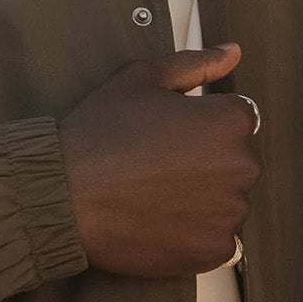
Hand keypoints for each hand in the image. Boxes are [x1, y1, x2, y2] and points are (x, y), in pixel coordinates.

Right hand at [60, 44, 260, 277]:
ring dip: (202, 200)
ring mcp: (229, 212)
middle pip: (235, 162)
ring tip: (155, 196)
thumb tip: (234, 52)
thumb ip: (196, 64)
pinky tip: (159, 222)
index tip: (169, 139)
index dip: (201, 127)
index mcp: (230, 121)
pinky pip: (217, 240)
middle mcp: (241, 165)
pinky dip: (194, 235)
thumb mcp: (143, 79)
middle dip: (206, 163)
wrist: (61, 196)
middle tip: (156, 167)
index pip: (237, 120)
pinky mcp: (214, 250)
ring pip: (227, 202)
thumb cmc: (100, 133)